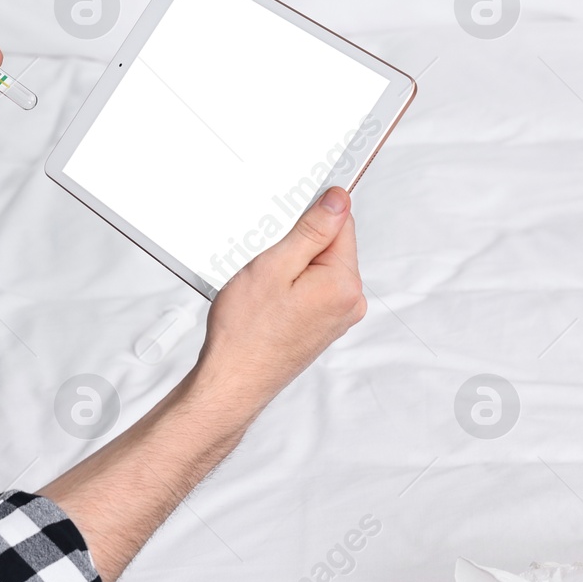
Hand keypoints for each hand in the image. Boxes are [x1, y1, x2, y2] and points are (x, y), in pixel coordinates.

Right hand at [193, 186, 366, 413]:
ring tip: (261, 286)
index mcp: (343, 283)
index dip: (308, 215)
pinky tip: (265, 300)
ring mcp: (337, 317)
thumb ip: (311, 231)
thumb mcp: (274, 267)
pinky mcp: (322, 326)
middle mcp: (349, 302)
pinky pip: (311, 290)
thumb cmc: (245, 333)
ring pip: (317, 268)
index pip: (340, 222)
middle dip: (295, 244)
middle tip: (263, 262)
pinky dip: (289, 287)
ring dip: (289, 267)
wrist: (232, 381)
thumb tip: (338, 200)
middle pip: (330, 246)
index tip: (281, 228)